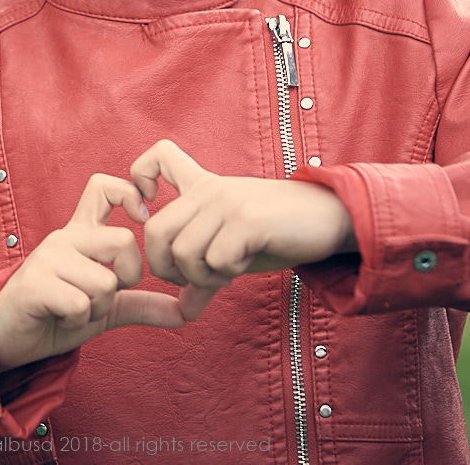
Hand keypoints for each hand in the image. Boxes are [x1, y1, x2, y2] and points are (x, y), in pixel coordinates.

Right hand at [0, 173, 197, 371]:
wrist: (5, 338)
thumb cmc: (55, 316)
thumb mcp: (104, 309)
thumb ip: (141, 304)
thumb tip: (185, 313)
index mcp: (81, 234)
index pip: (104, 187)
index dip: (130, 194)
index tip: (141, 219)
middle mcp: (65, 238)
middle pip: (122, 241)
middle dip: (126, 278)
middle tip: (103, 296)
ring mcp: (48, 257)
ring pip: (105, 281)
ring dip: (97, 309)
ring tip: (74, 310)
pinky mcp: (34, 283)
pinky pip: (81, 303)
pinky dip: (78, 320)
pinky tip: (60, 317)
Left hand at [131, 140, 355, 292]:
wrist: (331, 219)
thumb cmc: (279, 234)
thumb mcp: (235, 252)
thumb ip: (206, 275)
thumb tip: (185, 310)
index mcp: (202, 188)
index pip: (156, 158)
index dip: (138, 181)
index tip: (151, 212)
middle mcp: (210, 190)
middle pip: (154, 231)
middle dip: (166, 268)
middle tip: (196, 277)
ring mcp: (228, 203)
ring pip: (183, 252)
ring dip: (201, 277)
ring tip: (225, 273)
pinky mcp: (248, 220)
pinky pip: (216, 260)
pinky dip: (226, 274)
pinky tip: (243, 266)